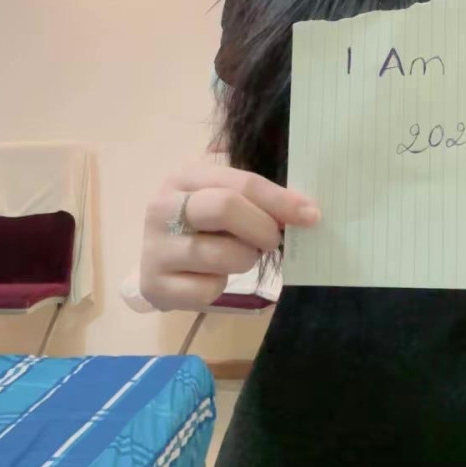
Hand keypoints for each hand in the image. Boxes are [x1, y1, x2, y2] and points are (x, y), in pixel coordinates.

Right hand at [140, 160, 320, 311]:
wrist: (156, 258)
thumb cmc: (200, 221)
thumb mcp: (221, 193)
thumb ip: (256, 194)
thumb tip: (304, 206)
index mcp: (185, 176)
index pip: (241, 182)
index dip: (280, 200)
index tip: (311, 214)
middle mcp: (163, 207)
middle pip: (225, 208)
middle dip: (262, 227)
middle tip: (274, 240)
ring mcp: (156, 247)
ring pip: (222, 254)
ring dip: (245, 259)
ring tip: (241, 255)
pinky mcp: (154, 285)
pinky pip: (207, 290)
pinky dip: (221, 286)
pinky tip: (214, 276)